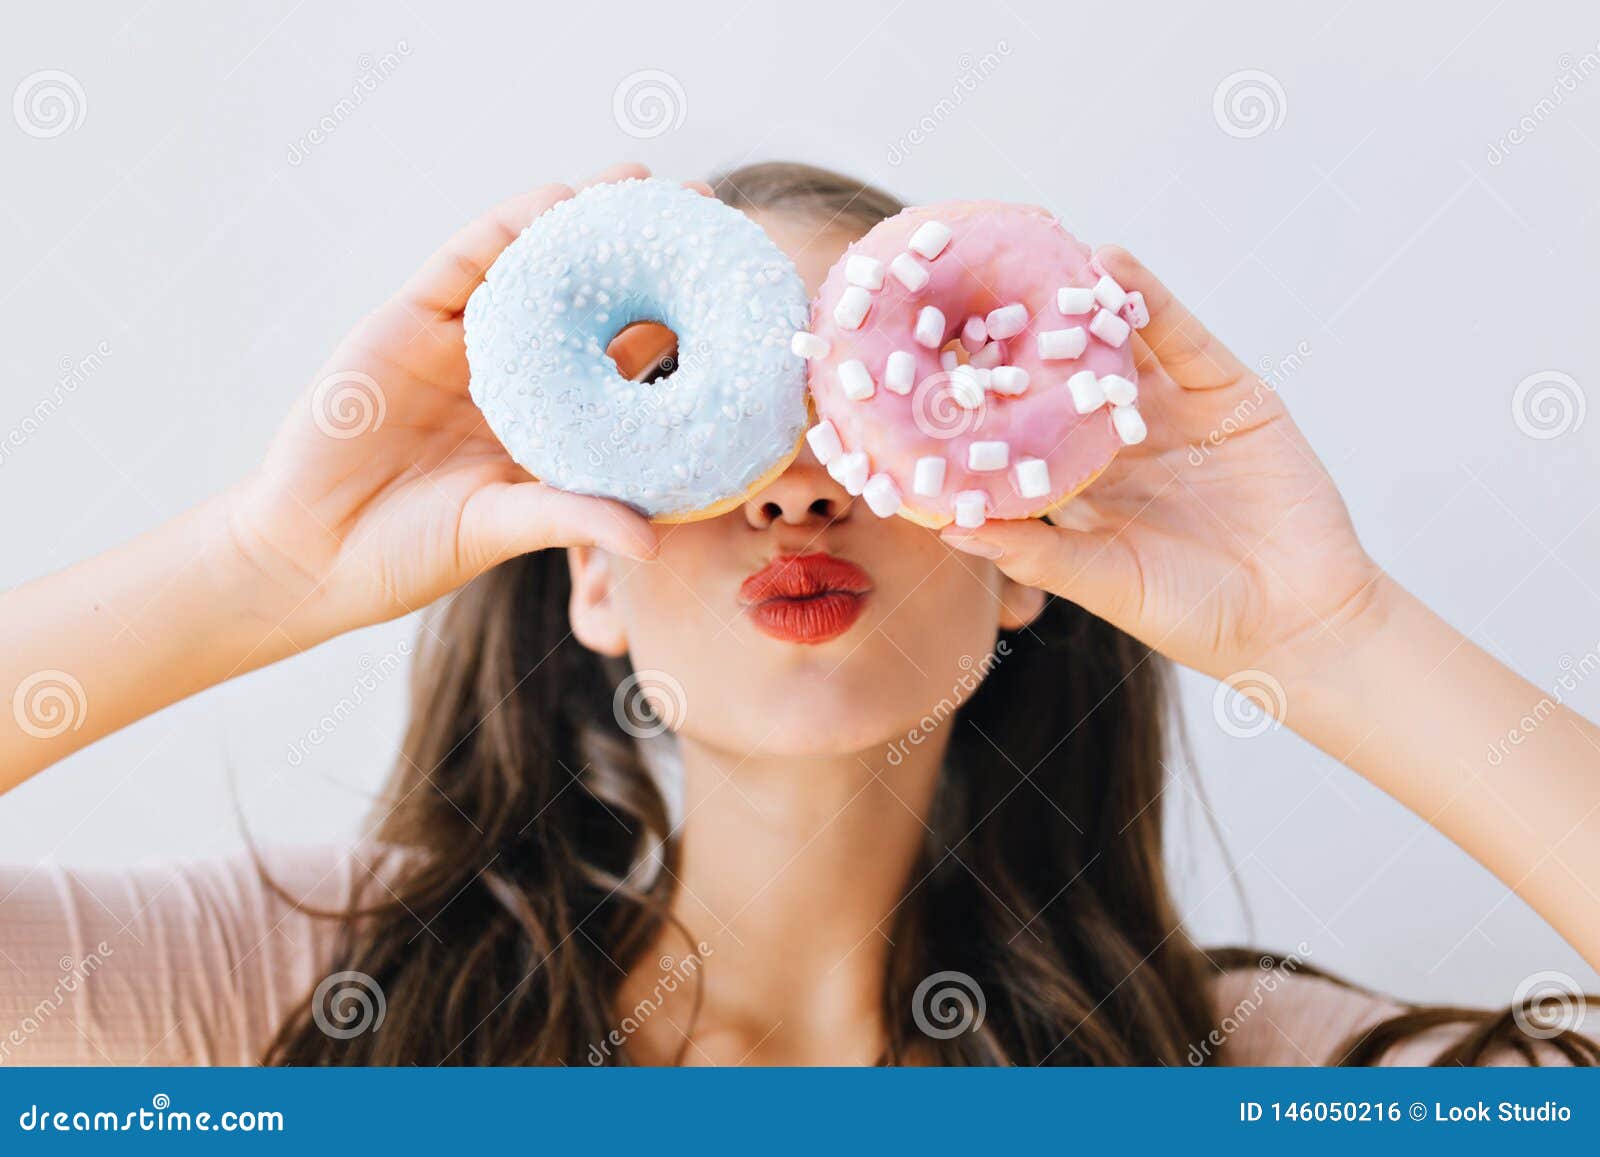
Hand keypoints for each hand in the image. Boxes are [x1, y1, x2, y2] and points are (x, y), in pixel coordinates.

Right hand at [225, 163, 660, 645]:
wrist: (309, 552)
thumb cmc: (408, 552)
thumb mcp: (500, 528)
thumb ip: (571, 516)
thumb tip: (652, 536)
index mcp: (552, 420)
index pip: (629, 358)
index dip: (680, 320)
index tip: (735, 290)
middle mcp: (517, 371)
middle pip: (590, 295)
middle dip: (641, 248)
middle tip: (703, 206)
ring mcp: (463, 340)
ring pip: (531, 263)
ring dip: (581, 217)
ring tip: (637, 181)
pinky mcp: (410, 319)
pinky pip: (464, 262)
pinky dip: (506, 227)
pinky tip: (552, 201)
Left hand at [942, 248, 1386, 685]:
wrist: (1296, 619)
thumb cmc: (1192, 615)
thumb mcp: (1103, 581)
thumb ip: (1034, 550)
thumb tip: (950, 526)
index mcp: (1085, 486)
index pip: (1025, 428)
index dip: (985, 396)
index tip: (931, 357)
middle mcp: (1124, 442)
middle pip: (1066, 376)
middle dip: (1025, 333)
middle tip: (970, 281)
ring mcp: (1176, 413)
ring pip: (1120, 345)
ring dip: (1081, 300)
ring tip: (1034, 251)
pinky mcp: (1228, 392)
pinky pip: (1182, 337)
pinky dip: (1148, 299)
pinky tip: (1112, 263)